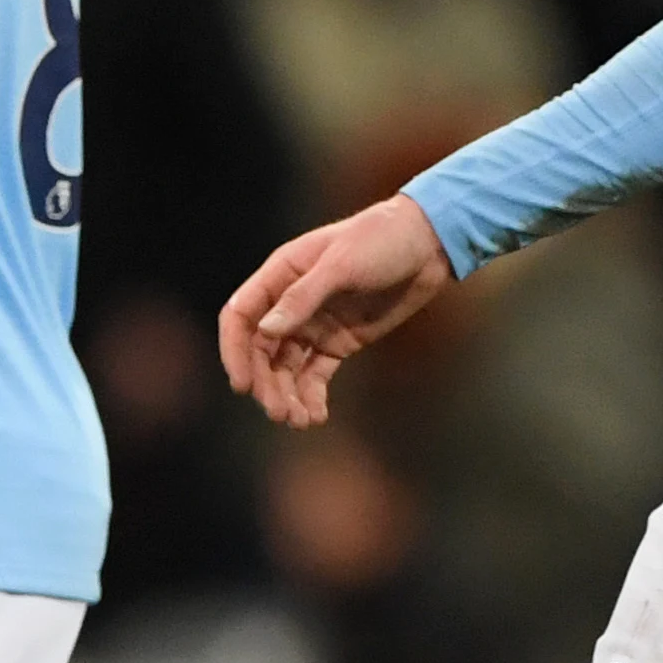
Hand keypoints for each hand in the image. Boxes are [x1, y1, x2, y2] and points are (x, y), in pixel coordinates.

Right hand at [218, 195, 458, 428]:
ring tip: (299, 422)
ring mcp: (313, 326)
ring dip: (287, 395)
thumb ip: (302, 298)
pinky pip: (315, 375)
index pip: (241, 317)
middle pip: (260, 351)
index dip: (234, 351)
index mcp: (280, 276)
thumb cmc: (381, 240)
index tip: (243, 385)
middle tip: (279, 413)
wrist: (427, 246)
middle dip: (266, 384)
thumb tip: (265, 331)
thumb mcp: (341, 264)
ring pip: (285, 368)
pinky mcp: (337, 343)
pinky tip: (316, 416)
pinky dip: (312, 396)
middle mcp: (290, 304)